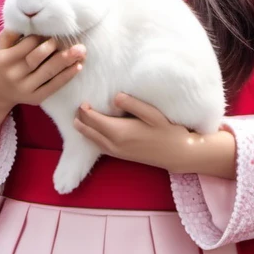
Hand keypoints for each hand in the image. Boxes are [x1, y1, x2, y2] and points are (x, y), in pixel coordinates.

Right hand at [0, 29, 85, 109]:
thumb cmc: (2, 62)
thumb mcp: (0, 46)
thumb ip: (12, 32)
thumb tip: (29, 18)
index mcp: (5, 60)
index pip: (27, 45)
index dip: (41, 37)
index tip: (53, 30)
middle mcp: (15, 76)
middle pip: (38, 59)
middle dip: (55, 48)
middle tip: (72, 40)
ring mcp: (25, 89)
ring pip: (48, 73)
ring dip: (66, 61)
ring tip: (81, 51)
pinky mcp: (35, 99)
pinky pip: (53, 87)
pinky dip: (67, 76)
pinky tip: (78, 66)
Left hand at [73, 93, 197, 173]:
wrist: (176, 154)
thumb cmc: (166, 131)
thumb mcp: (152, 114)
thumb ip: (132, 104)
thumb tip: (115, 96)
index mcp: (119, 132)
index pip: (93, 120)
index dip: (84, 110)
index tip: (82, 100)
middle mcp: (114, 144)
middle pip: (88, 131)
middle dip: (80, 119)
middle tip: (76, 107)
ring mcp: (117, 152)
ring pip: (92, 140)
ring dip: (83, 129)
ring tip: (79, 117)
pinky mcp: (120, 156)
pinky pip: (99, 146)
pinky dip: (91, 137)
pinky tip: (92, 131)